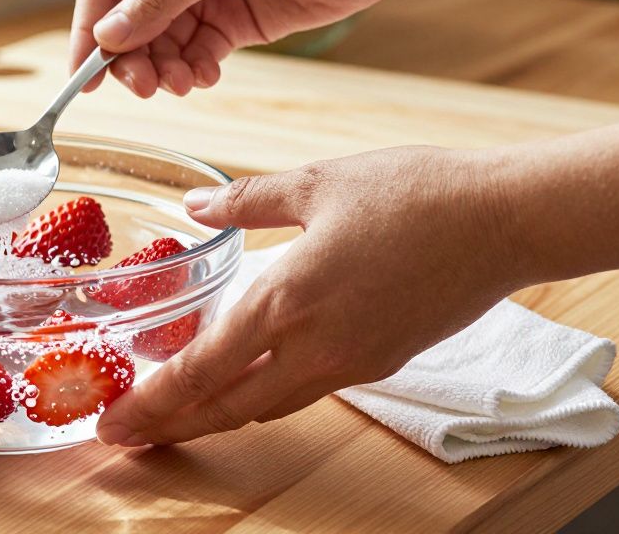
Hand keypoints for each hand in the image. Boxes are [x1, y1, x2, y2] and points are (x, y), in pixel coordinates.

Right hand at [70, 0, 391, 96]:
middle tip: (147, 88)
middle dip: (133, 60)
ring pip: (161, 47)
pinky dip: (195, 71)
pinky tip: (207, 75)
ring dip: (166, 71)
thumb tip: (107, 35)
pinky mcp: (231, 23)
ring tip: (185, 83)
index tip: (83, 79)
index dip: (88, 33)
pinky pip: (195, 56)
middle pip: (129, 25)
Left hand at [96, 146, 525, 445]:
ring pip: (266, 407)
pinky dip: (261, 397)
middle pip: (226, 409)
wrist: (505, 220)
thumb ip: (246, 201)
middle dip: (169, 426)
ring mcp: (351, 363)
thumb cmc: (413, 193)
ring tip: (172, 416)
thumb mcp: (316, 182)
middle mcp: (314, 347)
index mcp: (287, 302)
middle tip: (124, 435)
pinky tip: (244, 382)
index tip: (113, 422)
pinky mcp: (380, 362)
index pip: (201, 372)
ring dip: (214, 416)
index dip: (152, 403)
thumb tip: (196, 206)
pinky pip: (304, 391)